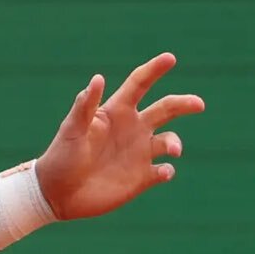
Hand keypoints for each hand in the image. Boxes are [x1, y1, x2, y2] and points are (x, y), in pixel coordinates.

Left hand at [33, 53, 204, 221]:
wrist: (55, 194)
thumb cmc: (60, 158)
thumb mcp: (71, 130)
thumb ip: (85, 106)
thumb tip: (98, 78)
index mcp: (116, 113)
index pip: (139, 85)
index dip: (154, 70)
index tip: (169, 58)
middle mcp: (132, 129)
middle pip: (166, 109)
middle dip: (184, 103)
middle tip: (199, 104)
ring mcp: (138, 153)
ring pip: (169, 141)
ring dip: (175, 143)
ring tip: (172, 150)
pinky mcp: (141, 178)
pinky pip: (164, 171)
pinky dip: (168, 170)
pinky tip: (162, 172)